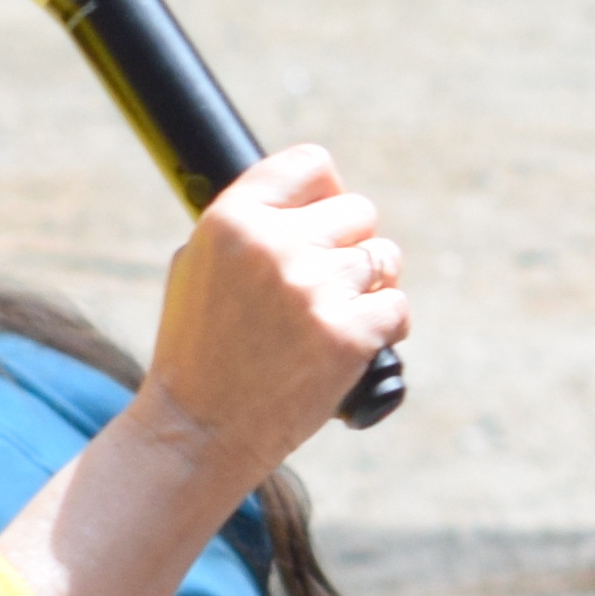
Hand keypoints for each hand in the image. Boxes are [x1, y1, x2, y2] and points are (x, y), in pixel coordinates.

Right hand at [143, 145, 407, 475]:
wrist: (199, 430)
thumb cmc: (198, 350)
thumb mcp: (197, 265)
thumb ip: (248, 224)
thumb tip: (305, 198)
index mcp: (234, 219)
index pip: (312, 165)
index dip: (326, 191)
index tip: (324, 218)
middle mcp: (276, 245)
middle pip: (358, 211)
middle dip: (351, 244)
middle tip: (326, 285)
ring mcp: (315, 290)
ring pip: (385, 258)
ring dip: (372, 285)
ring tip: (336, 316)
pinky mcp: (349, 335)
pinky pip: (397, 308)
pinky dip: (385, 326)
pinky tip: (354, 344)